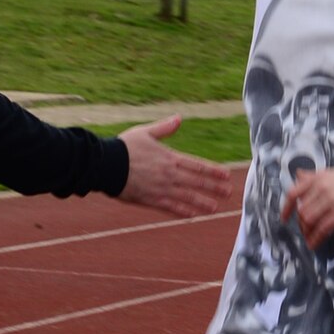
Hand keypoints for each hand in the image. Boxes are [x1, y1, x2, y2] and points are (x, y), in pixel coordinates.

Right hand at [118, 114, 233, 217]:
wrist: (105, 164)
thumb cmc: (123, 147)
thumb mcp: (145, 133)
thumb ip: (164, 128)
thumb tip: (178, 118)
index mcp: (169, 157)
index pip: (197, 165)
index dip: (213, 171)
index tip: (226, 175)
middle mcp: (169, 174)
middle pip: (196, 182)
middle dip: (214, 188)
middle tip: (229, 193)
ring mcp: (161, 188)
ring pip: (187, 197)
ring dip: (202, 203)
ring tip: (215, 208)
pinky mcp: (150, 199)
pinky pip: (170, 207)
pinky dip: (182, 211)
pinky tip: (192, 215)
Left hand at [282, 168, 333, 248]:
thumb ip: (315, 176)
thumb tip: (298, 175)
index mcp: (319, 177)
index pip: (294, 192)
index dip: (286, 208)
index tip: (284, 218)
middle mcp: (322, 188)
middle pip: (302, 210)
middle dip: (301, 224)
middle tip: (305, 230)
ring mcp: (331, 201)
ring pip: (308, 220)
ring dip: (307, 232)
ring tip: (310, 237)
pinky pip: (322, 229)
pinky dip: (316, 239)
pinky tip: (314, 244)